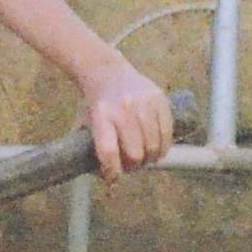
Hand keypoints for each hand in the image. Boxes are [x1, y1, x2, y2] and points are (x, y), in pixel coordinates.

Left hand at [81, 57, 176, 179]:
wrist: (108, 73)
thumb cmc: (95, 104)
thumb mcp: (84, 123)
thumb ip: (87, 149)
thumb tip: (101, 177)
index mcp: (101, 115)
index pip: (109, 151)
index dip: (112, 171)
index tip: (113, 178)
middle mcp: (123, 108)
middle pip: (134, 153)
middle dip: (133, 166)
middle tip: (130, 166)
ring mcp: (144, 103)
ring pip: (153, 146)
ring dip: (149, 158)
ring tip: (143, 157)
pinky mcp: (160, 100)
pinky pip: (167, 133)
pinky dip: (163, 147)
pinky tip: (156, 149)